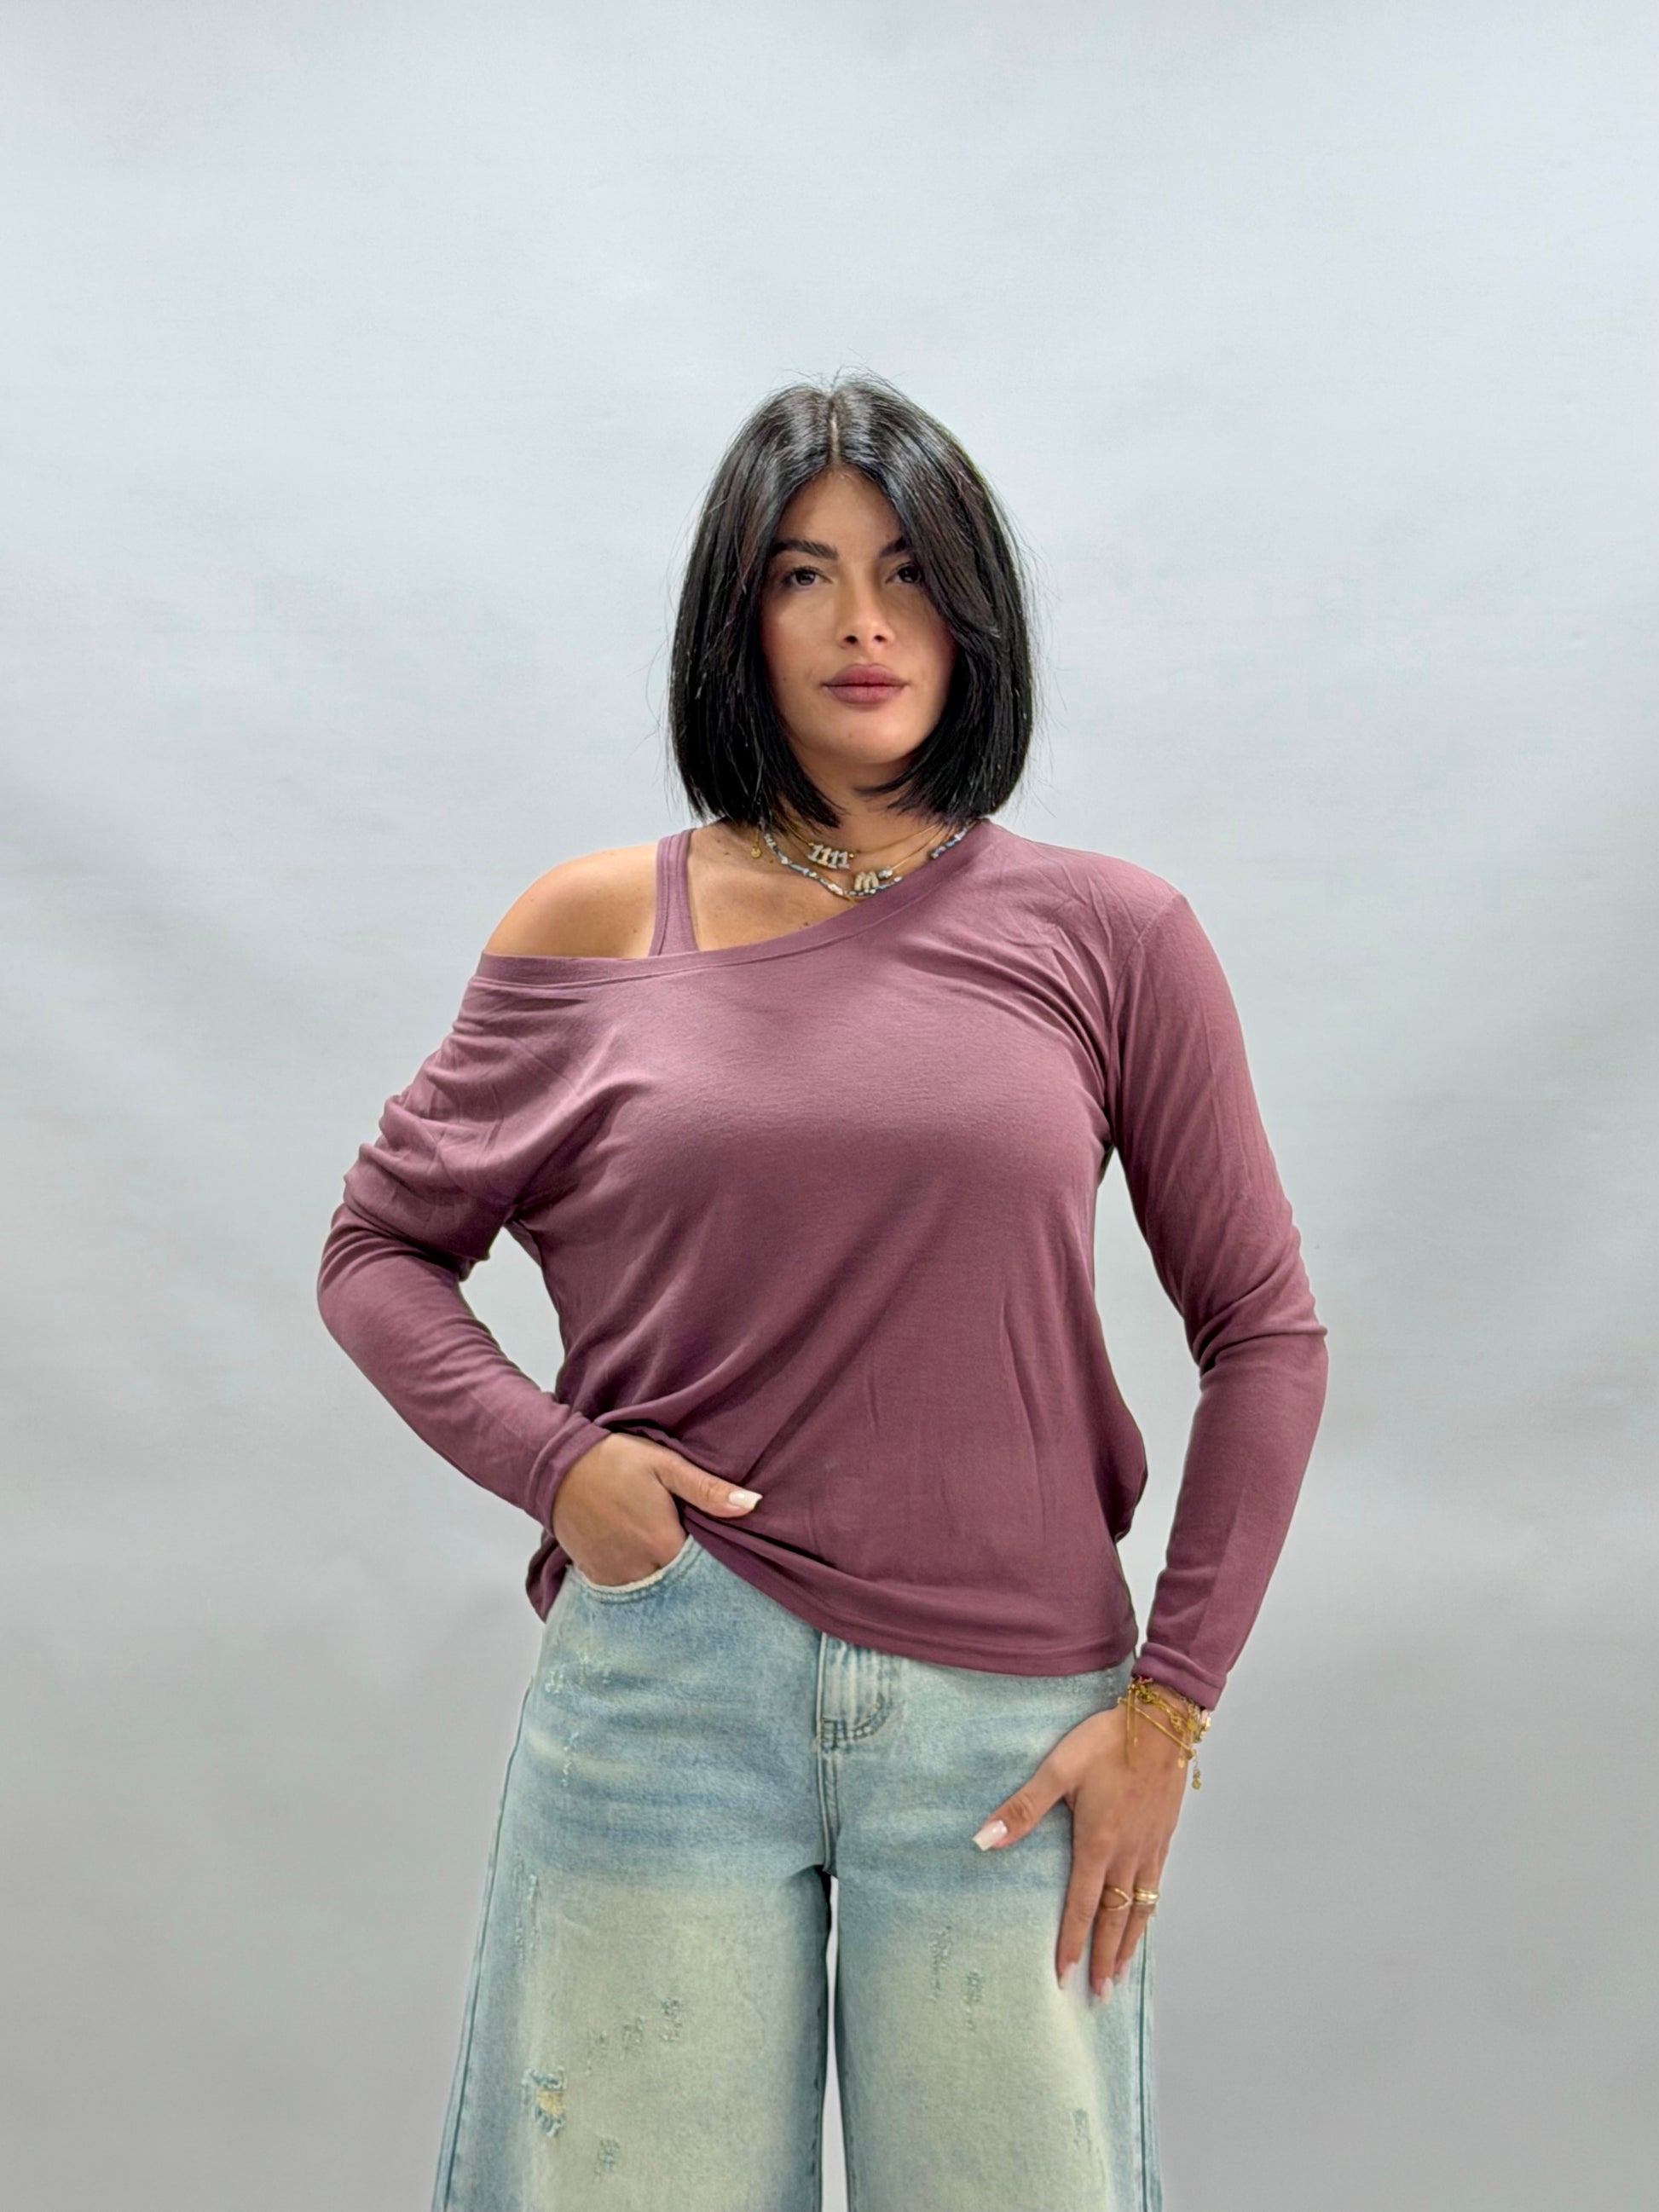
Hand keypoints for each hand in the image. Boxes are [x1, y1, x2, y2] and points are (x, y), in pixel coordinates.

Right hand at [550, 1431, 761, 1585]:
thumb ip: (707, 1490)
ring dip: (661, 1578)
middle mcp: (639, 1569)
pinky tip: (640, 1559)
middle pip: (677, 1584)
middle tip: (692, 1550)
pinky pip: (624, 1590)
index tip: (718, 1549)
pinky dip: (636, 1580)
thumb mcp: (665, 1465)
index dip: (713, 1562)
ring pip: (651, 1590)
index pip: (703, 1571)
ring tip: (665, 1554)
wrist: (557, 1466)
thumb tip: (752, 1505)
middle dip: (688, 1573)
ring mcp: (614, 1576)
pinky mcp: (594, 1576)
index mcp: (662, 1544)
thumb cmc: (614, 1460)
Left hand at [970, 1695, 1189, 1999]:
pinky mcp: (1164, 1836)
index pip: (1081, 1906)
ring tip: (1122, 1974)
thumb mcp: (1058, 1769)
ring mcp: (1150, 1848)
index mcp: (1099, 1843)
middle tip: (1099, 1995)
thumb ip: (1023, 1807)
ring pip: (1140, 1909)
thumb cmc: (1107, 1742)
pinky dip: (1149, 1913)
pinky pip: (1156, 1887)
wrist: (1163, 1723)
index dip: (1071, 1943)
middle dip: (1104, 1959)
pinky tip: (1145, 1918)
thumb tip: (984, 1839)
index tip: (1063, 1977)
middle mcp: (1128, 1855)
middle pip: (1115, 1918)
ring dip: (1129, 1944)